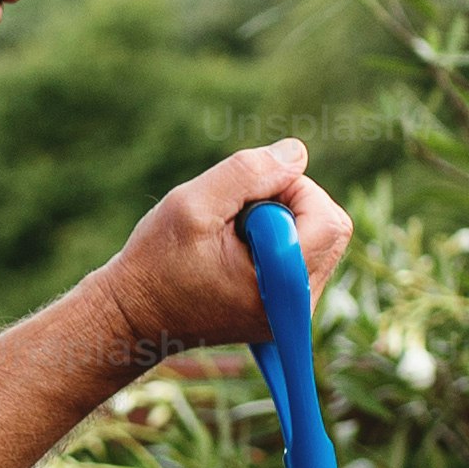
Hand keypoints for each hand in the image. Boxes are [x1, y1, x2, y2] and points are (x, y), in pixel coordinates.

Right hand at [88, 140, 349, 365]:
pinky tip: (237, 250)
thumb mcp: (192, 205)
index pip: (327, 218)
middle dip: (291, 204)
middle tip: (238, 214)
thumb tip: (297, 153)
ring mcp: (294, 312)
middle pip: (333, 228)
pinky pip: (305, 255)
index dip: (290, 190)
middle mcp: (297, 307)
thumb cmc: (156, 262)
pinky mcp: (287, 309)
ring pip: (321, 239)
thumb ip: (248, 172)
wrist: (135, 314)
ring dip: (282, 222)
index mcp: (279, 288)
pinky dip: (277, 240)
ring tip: (232, 236)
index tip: (244, 199)